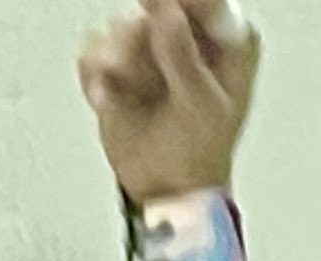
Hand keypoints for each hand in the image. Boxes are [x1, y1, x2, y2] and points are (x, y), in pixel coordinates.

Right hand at [79, 0, 260, 201]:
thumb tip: (166, 13)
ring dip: (122, 64)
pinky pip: (93, 48)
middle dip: (142, 41)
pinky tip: (114, 101)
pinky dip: (99, 78)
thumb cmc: (199, 149)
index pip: (206, 1)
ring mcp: (151, 43)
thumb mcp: (202, 106)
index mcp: (227, 42)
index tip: (155, 5)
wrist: (164, 184)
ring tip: (136, 94)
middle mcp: (190, 34)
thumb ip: (184, 57)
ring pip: (120, 26)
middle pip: (155, 4)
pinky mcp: (116, 59)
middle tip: (134, 66)